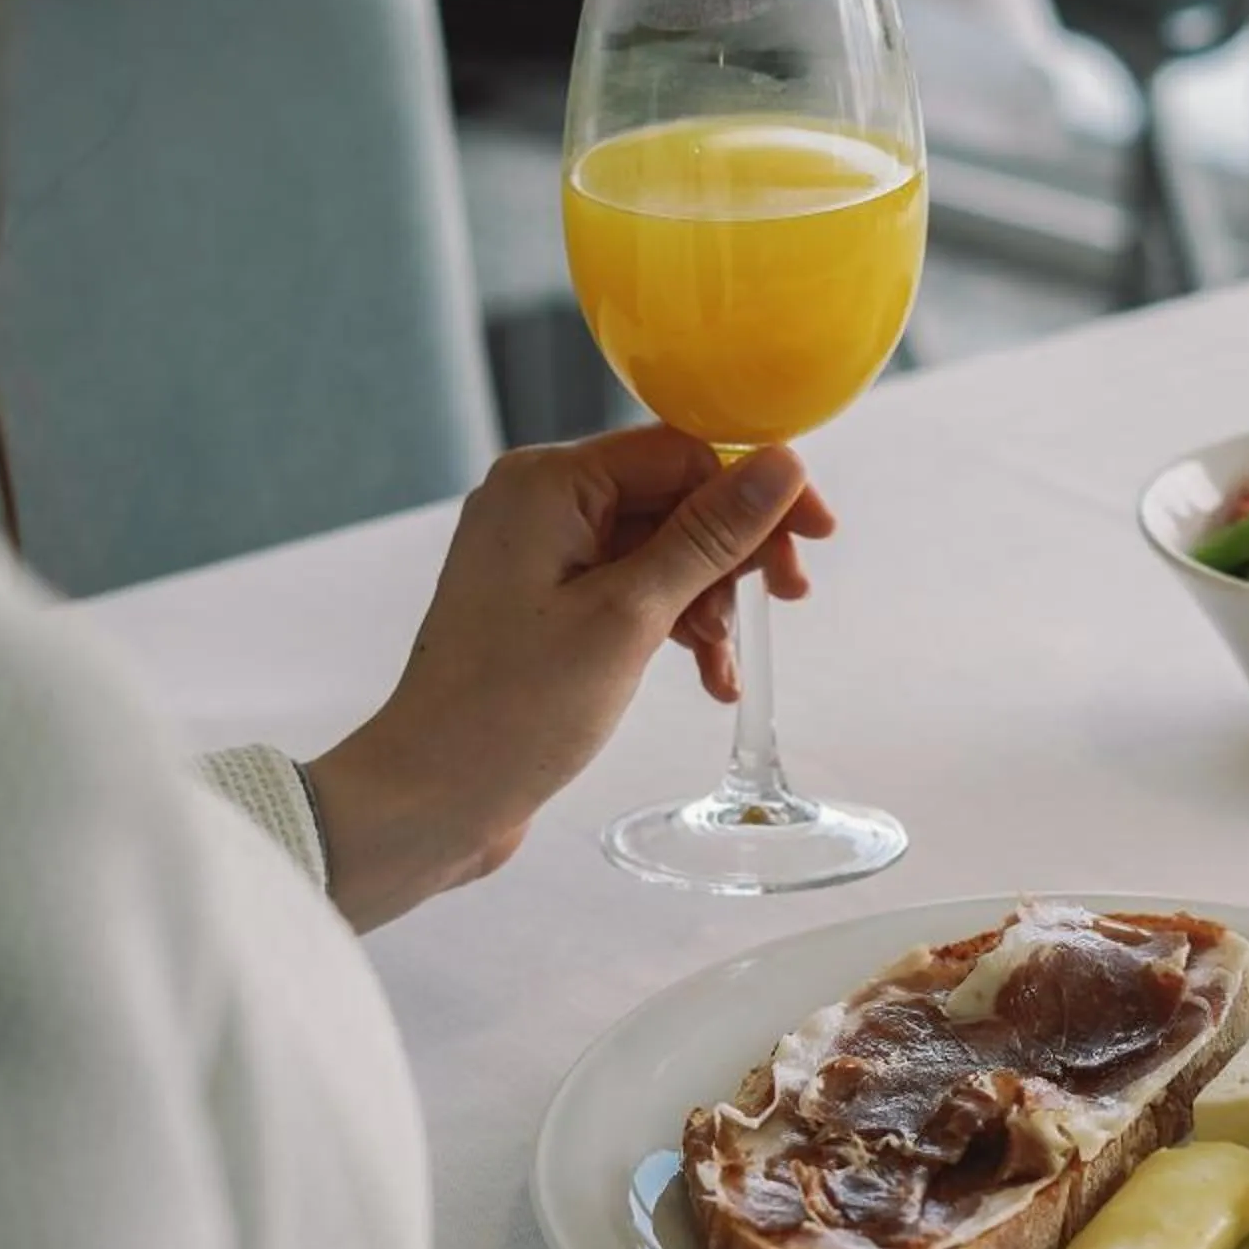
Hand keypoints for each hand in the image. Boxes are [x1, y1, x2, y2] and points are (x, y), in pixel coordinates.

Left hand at [306, 429, 834, 927]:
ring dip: (710, 599)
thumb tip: (781, 466)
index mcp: (547, 484)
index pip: (680, 451)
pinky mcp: (548, 605)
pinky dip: (677, 625)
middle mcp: (539, 504)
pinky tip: (708, 675)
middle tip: (785, 599)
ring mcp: (541, 556)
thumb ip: (709, 535)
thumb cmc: (511, 710)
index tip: (815, 537)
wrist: (433, 796)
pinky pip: (635, 590)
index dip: (755, 491)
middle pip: (674, 497)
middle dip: (735, 552)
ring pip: (662, 550)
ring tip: (723, 660)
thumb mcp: (630, 616)